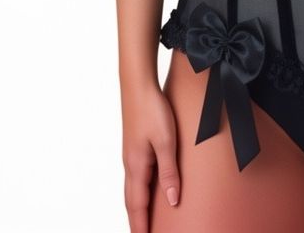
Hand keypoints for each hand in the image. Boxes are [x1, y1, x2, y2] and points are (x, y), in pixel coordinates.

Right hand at [121, 80, 180, 232]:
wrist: (138, 85)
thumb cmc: (152, 110)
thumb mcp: (166, 141)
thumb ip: (170, 172)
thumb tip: (173, 201)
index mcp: (137, 166)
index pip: (137, 206)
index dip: (141, 226)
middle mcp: (130, 164)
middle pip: (131, 201)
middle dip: (136, 221)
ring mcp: (130, 155)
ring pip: (132, 189)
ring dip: (137, 208)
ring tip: (143, 222)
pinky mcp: (134, 146)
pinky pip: (135, 177)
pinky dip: (138, 192)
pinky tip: (146, 190)